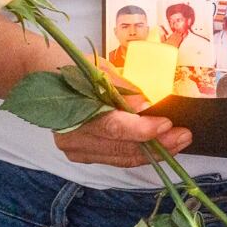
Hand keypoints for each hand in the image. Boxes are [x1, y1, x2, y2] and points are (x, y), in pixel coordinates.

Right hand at [53, 64, 191, 166]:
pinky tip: (160, 146)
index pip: (113, 127)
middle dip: (158, 144)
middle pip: (121, 148)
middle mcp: (73, 138)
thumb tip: (145, 105)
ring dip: (153, 152)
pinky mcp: (83, 154)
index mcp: (74, 112)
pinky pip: (116, 157)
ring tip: (180, 142)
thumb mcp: (98, 69)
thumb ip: (122, 88)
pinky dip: (138, 153)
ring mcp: (76, 149)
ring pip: (122, 157)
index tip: (166, 125)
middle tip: (184, 136)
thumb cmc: (72, 68)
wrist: (41, 77)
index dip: (142, 130)